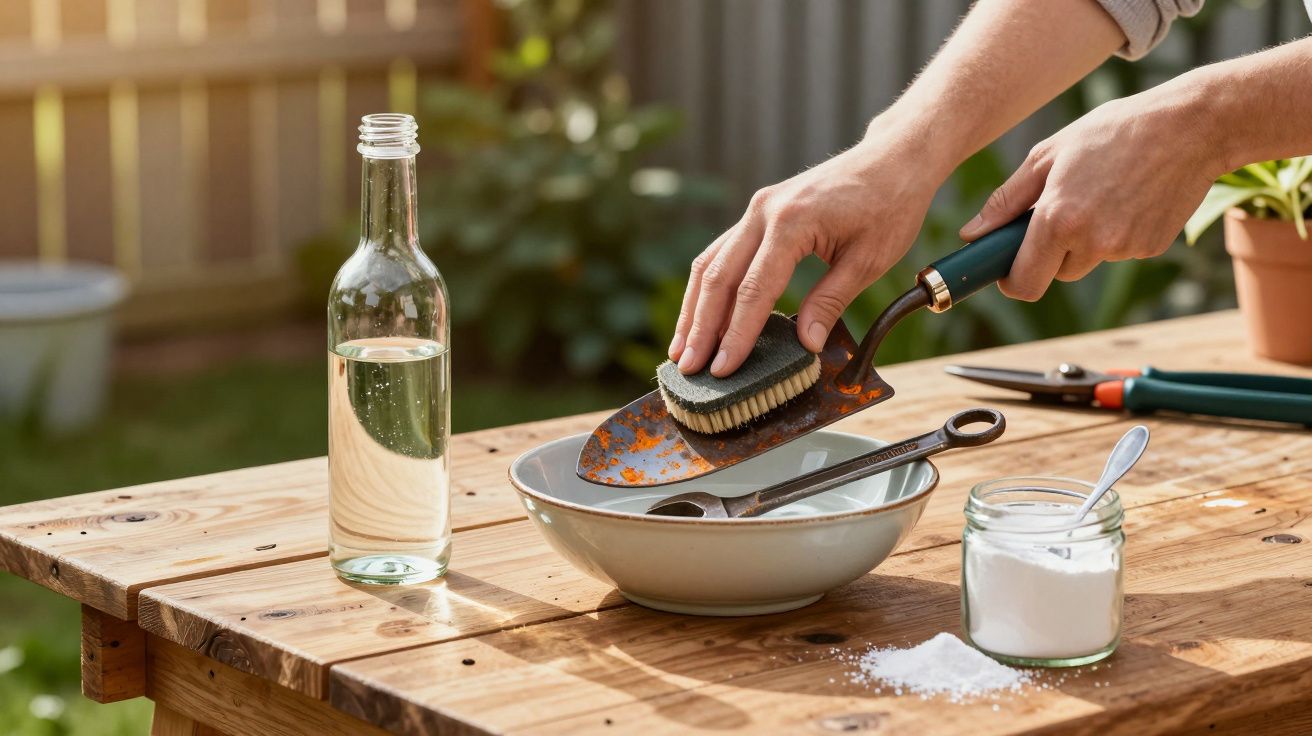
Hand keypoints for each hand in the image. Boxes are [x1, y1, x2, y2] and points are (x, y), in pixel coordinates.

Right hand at [669, 133, 940, 375]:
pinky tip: (700, 316)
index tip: (723, 368)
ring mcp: (757, 209)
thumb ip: (831, 300)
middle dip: (701, 328)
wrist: (893, 158)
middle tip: (689, 368)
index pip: (754, 289)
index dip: (736, 334)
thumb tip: (806, 344)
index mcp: (792, 221)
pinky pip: (722, 252)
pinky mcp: (758, 213)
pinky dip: (708, 288)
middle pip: (719, 277)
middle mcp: (764, 211)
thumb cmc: (889, 204)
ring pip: (711, 264)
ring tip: (682, 350)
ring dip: (694, 309)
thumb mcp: (870, 259)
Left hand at [959, 83, 1220, 300]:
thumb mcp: (1049, 154)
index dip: (1011, 280)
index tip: (1007, 269)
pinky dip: (1117, 232)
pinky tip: (1130, 196)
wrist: (1191, 125)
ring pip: (1088, 260)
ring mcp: (1125, 248)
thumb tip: (972, 233)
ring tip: (1102, 191)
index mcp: (1058, 219)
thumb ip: (1006, 200)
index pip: (1024, 284)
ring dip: (1085, 240)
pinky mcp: (1151, 248)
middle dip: (1050, 253)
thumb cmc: (1113, 131)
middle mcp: (1091, 241)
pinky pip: (1120, 251)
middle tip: (1060, 213)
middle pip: (1055, 273)